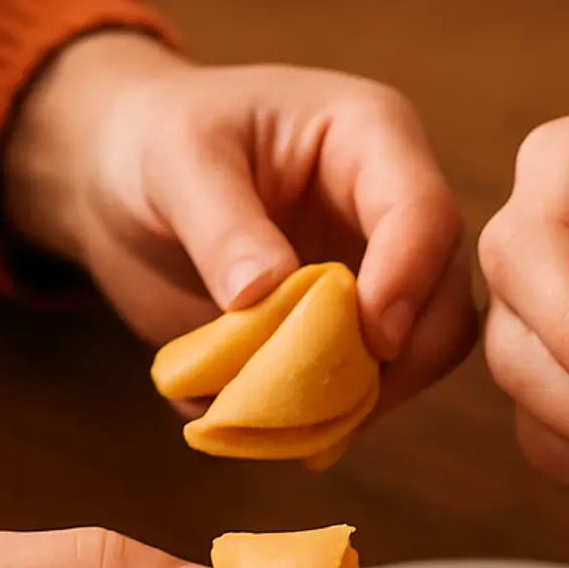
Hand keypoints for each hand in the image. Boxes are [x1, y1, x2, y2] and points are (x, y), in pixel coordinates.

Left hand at [1, 33, 475, 414]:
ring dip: (366, 399)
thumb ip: (222, 225)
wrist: (122, 184)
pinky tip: (277, 427)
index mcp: (372, 140)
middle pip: (446, 300)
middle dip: (399, 359)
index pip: (426, 215)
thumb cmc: (153, 140)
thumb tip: (263, 294)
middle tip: (327, 396)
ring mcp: (378, 277)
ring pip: (421, 355)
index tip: (366, 339)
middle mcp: (392, 212)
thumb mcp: (176, 162)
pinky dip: (331, 418)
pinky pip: (370, 388)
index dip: (406, 282)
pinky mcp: (349, 332)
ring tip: (292, 421)